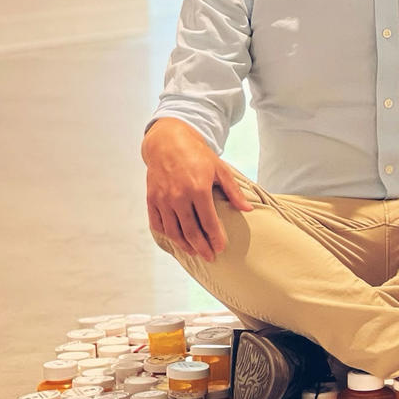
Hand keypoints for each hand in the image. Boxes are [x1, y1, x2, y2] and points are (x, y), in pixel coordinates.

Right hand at [142, 118, 251, 261]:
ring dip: (184, 245)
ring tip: (194, 251)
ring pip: (173, 231)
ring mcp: (163, 199)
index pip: (208, 222)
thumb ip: (233, 191)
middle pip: (190, 231)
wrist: (168, 142)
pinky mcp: (151, 198)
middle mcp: (179, 196)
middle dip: (201, 247)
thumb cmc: (197, 155)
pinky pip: (158, 223)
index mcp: (198, 189)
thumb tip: (247, 210)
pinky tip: (176, 239)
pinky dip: (166, 234)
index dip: (215, 238)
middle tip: (210, 257)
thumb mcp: (220, 169)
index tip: (221, 248)